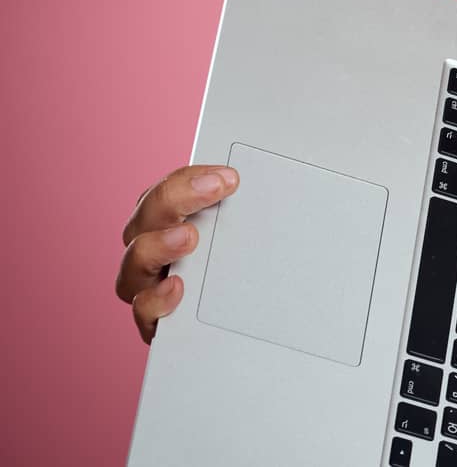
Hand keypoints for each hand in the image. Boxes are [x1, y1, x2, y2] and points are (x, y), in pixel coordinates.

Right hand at [116, 164, 239, 342]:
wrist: (251, 320)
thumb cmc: (247, 266)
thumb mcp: (251, 232)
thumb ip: (249, 211)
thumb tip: (279, 186)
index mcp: (170, 222)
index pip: (163, 191)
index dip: (187, 179)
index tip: (227, 176)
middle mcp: (153, 251)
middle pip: (144, 219)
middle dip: (174, 198)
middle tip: (214, 190)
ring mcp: (151, 286)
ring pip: (134, 263)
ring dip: (158, 245)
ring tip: (188, 237)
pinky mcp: (158, 321)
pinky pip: (144, 311)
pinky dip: (156, 299)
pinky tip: (177, 288)